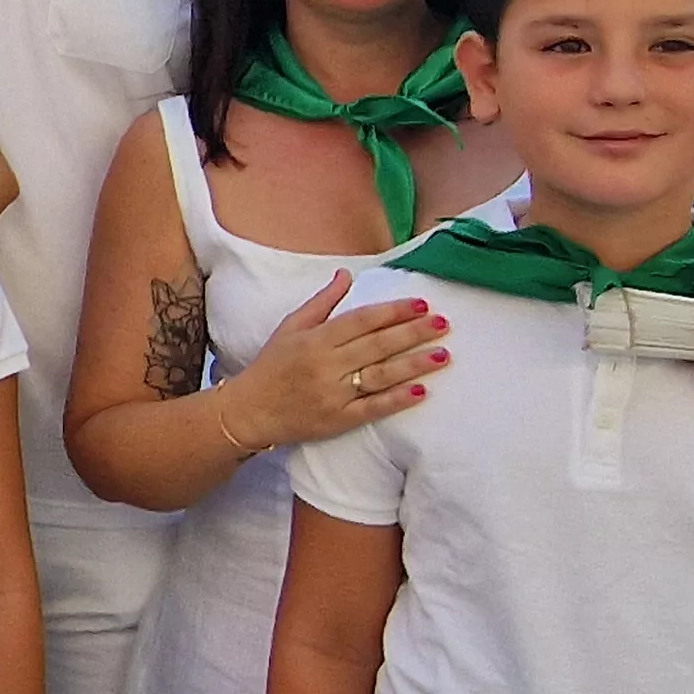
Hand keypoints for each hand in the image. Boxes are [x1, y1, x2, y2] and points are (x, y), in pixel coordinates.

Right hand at [225, 273, 448, 448]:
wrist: (249, 411)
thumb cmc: (271, 366)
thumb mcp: (290, 327)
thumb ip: (322, 302)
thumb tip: (347, 274)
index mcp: (315, 339)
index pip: (361, 320)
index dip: (393, 311)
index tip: (421, 304)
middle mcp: (326, 365)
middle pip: (377, 345)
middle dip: (413, 333)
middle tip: (444, 324)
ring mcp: (333, 394)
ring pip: (380, 376)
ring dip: (413, 365)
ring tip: (442, 355)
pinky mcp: (338, 420)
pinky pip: (372, 409)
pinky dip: (397, 400)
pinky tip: (421, 391)